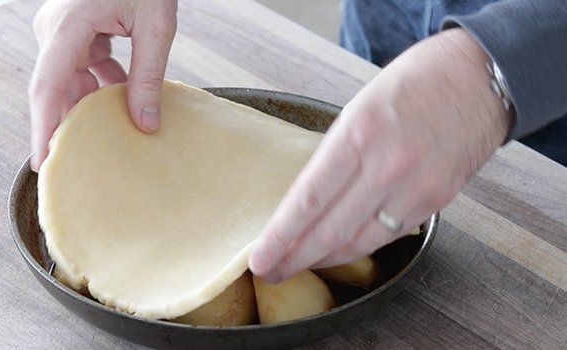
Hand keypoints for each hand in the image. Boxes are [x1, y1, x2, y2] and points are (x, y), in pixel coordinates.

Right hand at [28, 0, 176, 170]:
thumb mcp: (156, 26)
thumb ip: (149, 76)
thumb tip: (146, 124)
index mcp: (68, 25)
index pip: (47, 85)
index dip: (43, 126)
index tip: (42, 161)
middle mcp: (56, 30)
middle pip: (54, 89)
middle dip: (66, 125)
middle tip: (77, 165)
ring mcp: (63, 32)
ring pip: (70, 82)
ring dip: (90, 106)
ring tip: (106, 140)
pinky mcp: (76, 33)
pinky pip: (83, 69)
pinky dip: (101, 88)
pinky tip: (122, 103)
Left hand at [249, 28, 511, 282]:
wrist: (480, 77)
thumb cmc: (414, 83)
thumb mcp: (360, 107)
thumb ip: (336, 154)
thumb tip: (310, 199)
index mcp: (359, 133)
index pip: (309, 200)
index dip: (280, 236)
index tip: (259, 258)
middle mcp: (387, 165)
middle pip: (330, 230)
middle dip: (294, 258)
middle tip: (270, 272)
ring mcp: (416, 187)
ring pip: (360, 241)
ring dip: (325, 259)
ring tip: (299, 266)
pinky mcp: (437, 201)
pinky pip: (390, 235)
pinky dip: (360, 246)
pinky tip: (340, 250)